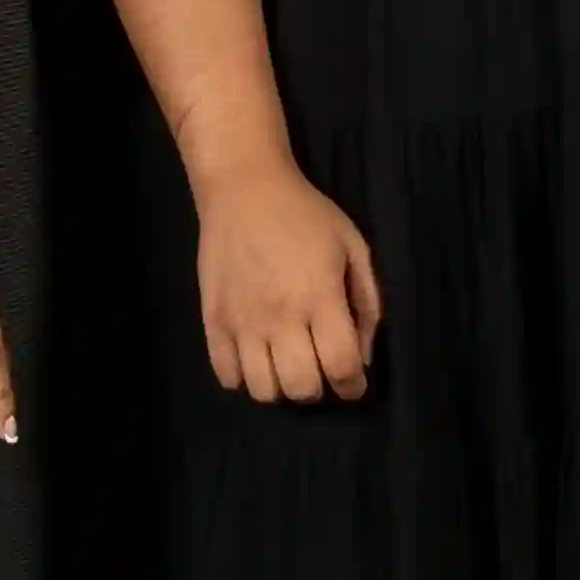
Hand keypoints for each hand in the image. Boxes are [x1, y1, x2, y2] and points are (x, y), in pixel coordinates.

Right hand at [182, 151, 374, 419]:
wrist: (244, 189)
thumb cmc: (305, 215)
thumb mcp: (353, 247)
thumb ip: (367, 303)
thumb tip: (363, 357)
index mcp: (320, 296)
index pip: (341, 366)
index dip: (353, 386)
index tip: (354, 383)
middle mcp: (280, 316)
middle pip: (302, 388)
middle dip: (319, 389)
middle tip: (320, 369)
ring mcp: (241, 322)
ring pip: (263, 390)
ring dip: (282, 387)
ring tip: (287, 365)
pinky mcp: (213, 321)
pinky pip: (227, 376)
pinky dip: (245, 379)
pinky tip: (256, 359)